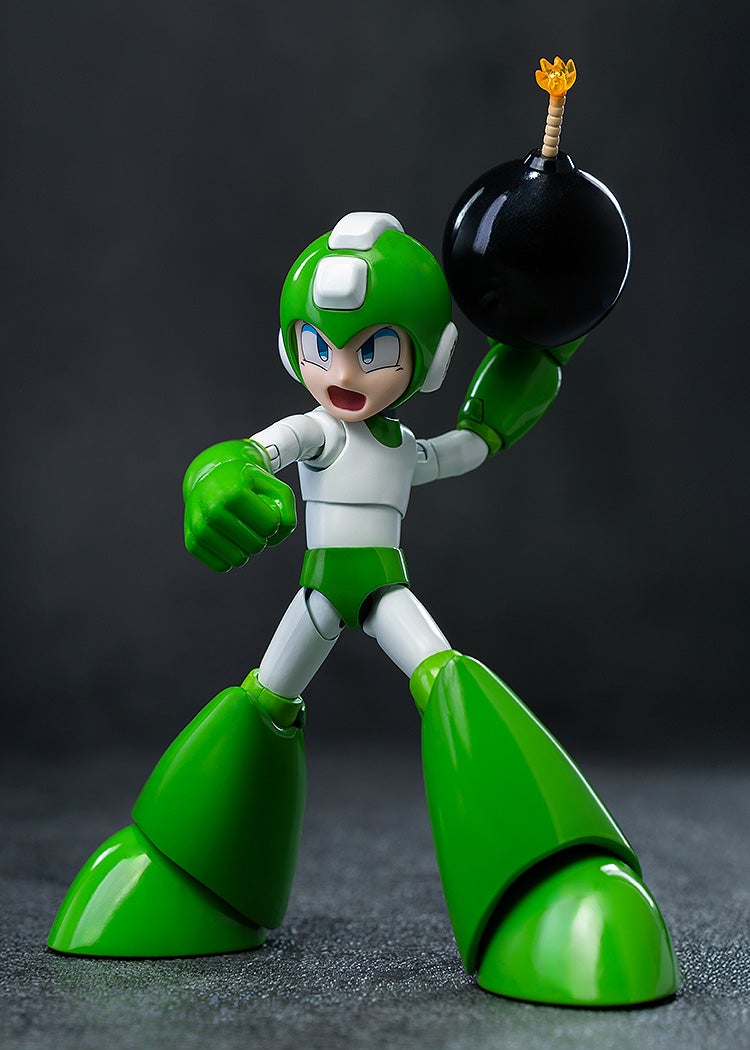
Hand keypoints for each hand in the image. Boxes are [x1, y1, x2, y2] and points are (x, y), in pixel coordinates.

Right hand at [183, 440, 295, 571]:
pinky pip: (221, 566)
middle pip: (256, 545)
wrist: (212, 474)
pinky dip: (230, 557)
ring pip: (237, 560)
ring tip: (241, 530)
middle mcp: (211, 509)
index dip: (273, 522)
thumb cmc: (245, 483)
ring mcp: (198, 526)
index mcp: (233, 492)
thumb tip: (278, 534)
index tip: (264, 510)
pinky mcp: (191, 542)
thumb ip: (287, 511)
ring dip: (246, 549)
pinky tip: (229, 540)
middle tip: (252, 521)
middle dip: (261, 537)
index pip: (270, 526)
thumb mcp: (274, 487)